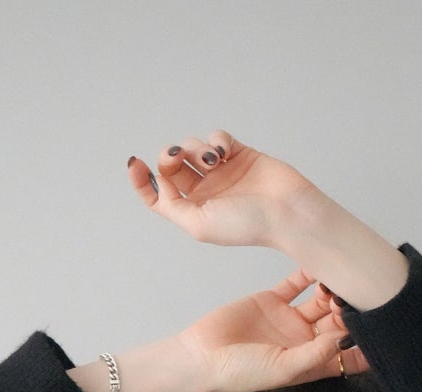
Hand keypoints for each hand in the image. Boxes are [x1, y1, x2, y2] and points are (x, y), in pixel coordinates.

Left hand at [128, 130, 327, 251]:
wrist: (286, 211)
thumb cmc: (247, 224)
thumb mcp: (198, 225)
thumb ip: (171, 205)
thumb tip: (156, 182)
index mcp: (192, 211)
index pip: (158, 194)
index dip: (141, 179)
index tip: (135, 163)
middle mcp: (204, 192)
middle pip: (171, 166)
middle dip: (168, 157)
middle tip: (176, 157)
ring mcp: (221, 172)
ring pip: (192, 148)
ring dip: (195, 149)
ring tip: (212, 161)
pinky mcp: (238, 153)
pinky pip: (216, 137)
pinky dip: (215, 140)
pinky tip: (224, 152)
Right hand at [175, 270, 370, 391]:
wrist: (201, 356)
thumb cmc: (239, 373)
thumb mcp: (281, 369)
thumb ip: (313, 355)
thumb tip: (343, 340)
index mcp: (311, 364)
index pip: (348, 356)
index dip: (368, 344)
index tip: (384, 329)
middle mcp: (304, 342)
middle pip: (339, 324)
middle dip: (352, 310)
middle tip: (358, 295)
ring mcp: (289, 320)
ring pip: (321, 300)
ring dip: (333, 289)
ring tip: (340, 278)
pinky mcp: (272, 301)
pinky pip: (296, 282)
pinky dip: (309, 271)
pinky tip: (320, 260)